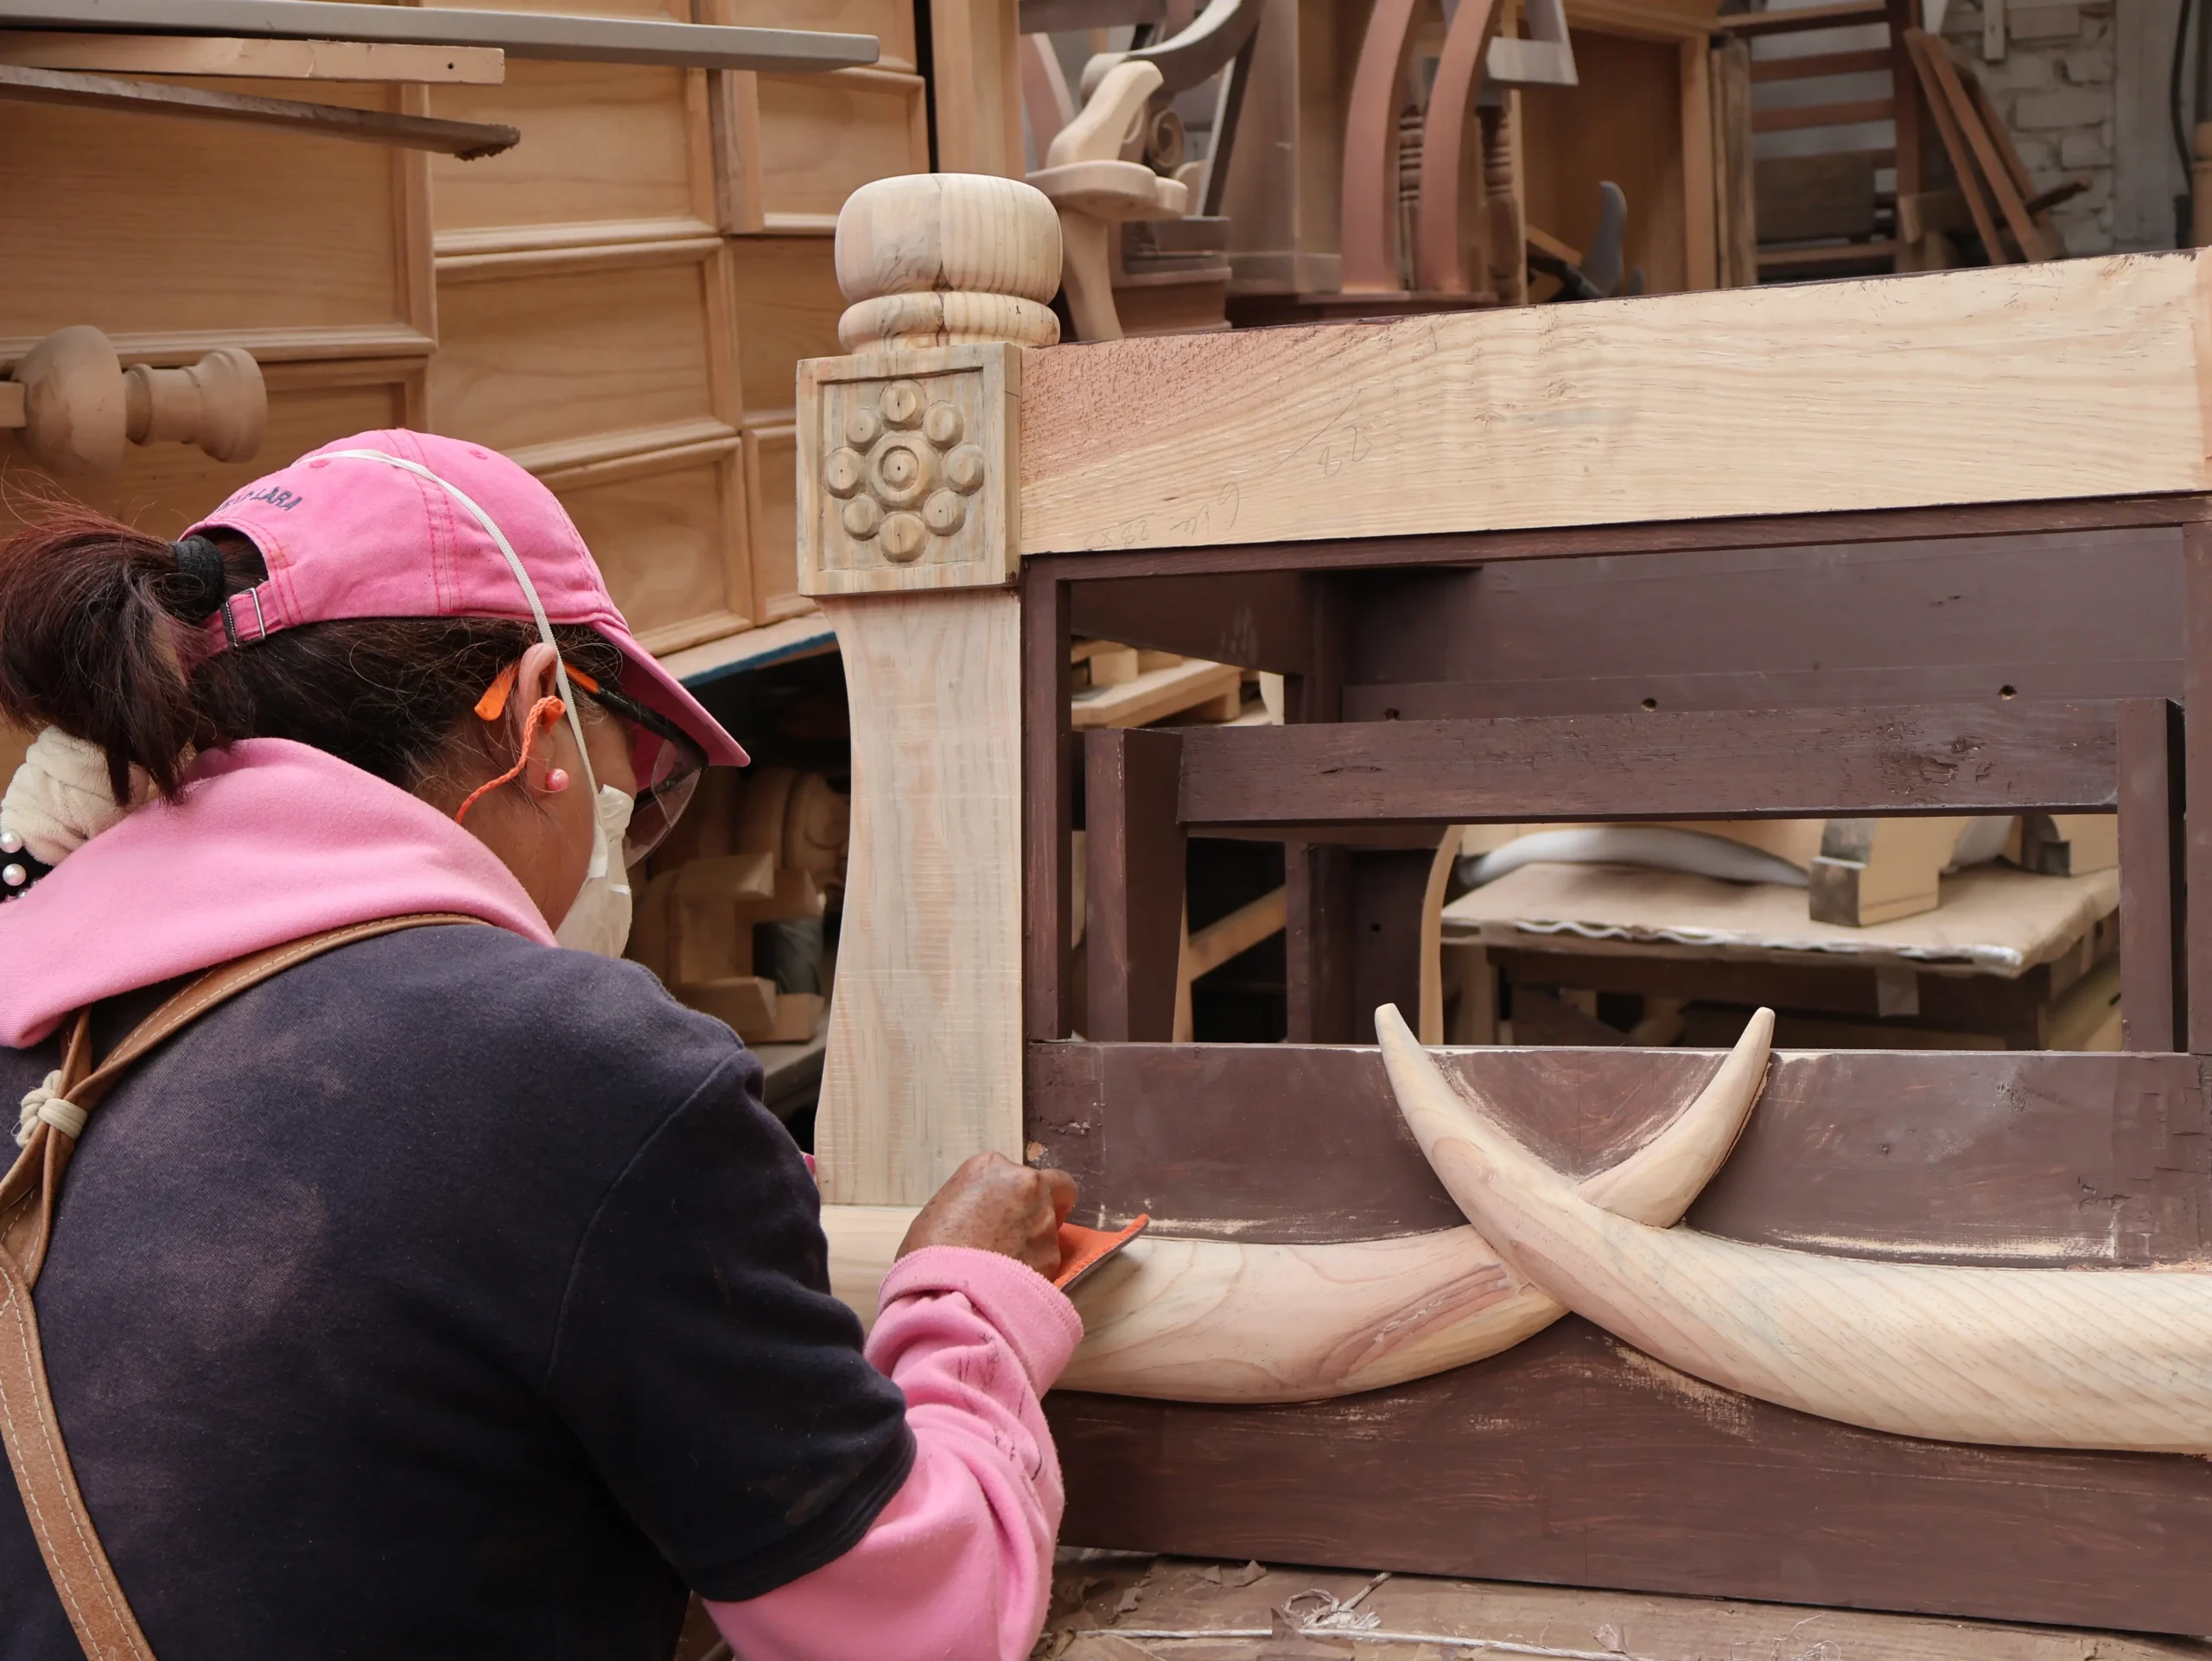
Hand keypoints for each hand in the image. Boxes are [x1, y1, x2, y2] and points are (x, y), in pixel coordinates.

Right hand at [897, 1152, 1078, 1278]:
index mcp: (990, 1167)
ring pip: (1052, 1225)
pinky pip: (1048, 1258)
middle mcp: (1025, 1184)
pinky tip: (1013, 1281)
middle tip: (1020, 1231)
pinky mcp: (1054, 1254)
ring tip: (1008, 1265)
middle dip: (1043, 1204)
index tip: (998, 1215)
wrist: (946, 1292)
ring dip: (1036, 1240)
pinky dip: (1036, 1267)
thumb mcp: (940, 1210)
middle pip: (1054, 1186)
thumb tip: (984, 1217)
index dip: (1011, 1195)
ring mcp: (1044, 1218)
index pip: (1014, 1173)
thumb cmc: (928, 1250)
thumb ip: (972, 1202)